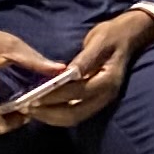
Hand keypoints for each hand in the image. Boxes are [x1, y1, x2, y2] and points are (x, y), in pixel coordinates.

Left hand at [19, 6, 153, 126]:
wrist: (127, 36)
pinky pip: (75, 113)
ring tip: (30, 111)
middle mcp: (105, 95)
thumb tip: (69, 73)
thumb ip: (85, 59)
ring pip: (74, 117)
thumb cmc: (111, 35)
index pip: (78, 92)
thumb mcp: (99, 41)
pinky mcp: (94, 100)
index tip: (33, 96)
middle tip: (27, 108)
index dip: (55, 96)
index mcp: (108, 80)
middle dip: (49, 113)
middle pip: (75, 114)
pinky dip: (57, 114)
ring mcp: (101, 100)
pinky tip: (42, 109)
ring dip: (51, 117)